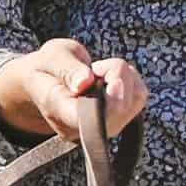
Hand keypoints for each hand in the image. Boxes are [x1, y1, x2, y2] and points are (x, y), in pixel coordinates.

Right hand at [0, 38, 150, 146]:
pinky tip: (112, 76)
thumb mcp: (51, 57)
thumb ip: (67, 69)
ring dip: (124, 77)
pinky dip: (132, 80)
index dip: (107, 104)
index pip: (85, 119)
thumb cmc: (47, 67)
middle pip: (117, 110)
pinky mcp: (117, 121)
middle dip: (116, 76)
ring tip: (100, 71)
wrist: (47, 79)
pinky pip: (139, 98)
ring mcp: (100, 127)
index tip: (114, 83)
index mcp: (57, 110)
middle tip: (96, 67)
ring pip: (133, 101)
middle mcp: (79, 127)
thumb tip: (84, 83)